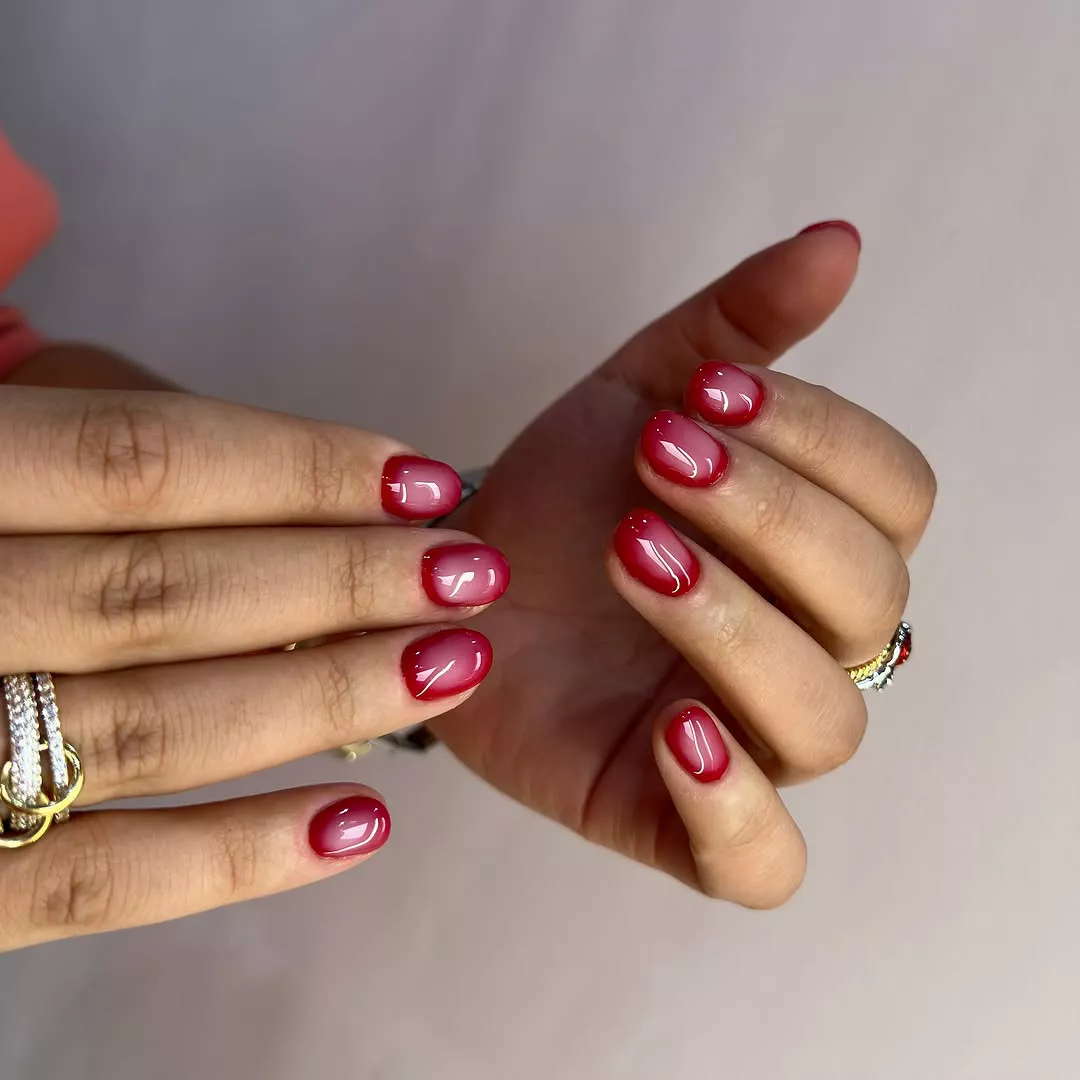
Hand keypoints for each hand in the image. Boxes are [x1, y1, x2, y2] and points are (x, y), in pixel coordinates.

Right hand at [0, 387, 508, 949]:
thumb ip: (74, 413)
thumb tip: (226, 412)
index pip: (138, 463)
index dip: (299, 469)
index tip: (424, 482)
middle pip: (165, 595)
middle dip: (342, 584)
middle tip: (470, 574)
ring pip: (150, 729)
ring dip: (323, 701)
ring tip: (448, 669)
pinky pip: (96, 881)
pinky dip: (235, 857)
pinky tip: (358, 826)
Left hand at [436, 225, 935, 906]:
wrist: (447, 583)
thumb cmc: (556, 500)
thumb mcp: (633, 396)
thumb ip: (734, 328)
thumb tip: (840, 241)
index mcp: (813, 545)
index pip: (894, 497)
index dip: (819, 442)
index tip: (703, 397)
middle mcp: (804, 647)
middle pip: (869, 601)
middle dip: (767, 521)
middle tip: (659, 466)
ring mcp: (748, 741)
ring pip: (824, 716)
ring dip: (737, 628)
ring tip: (636, 553)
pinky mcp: (675, 817)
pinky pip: (759, 861)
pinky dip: (734, 809)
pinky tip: (673, 730)